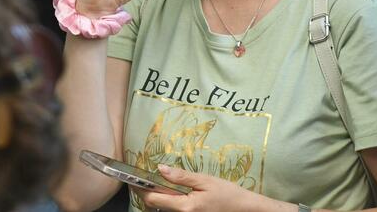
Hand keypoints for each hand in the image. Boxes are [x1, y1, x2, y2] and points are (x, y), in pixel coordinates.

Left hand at [138, 165, 252, 211]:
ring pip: (163, 208)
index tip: (133, 178)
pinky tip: (169, 191)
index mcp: (185, 207)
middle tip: (141, 178)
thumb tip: (160, 169)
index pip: (153, 199)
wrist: (243, 209)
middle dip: (145, 192)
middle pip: (154, 205)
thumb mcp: (205, 180)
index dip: (140, 189)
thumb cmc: (227, 194)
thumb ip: (182, 176)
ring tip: (154, 182)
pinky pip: (172, 210)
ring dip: (156, 196)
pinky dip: (166, 200)